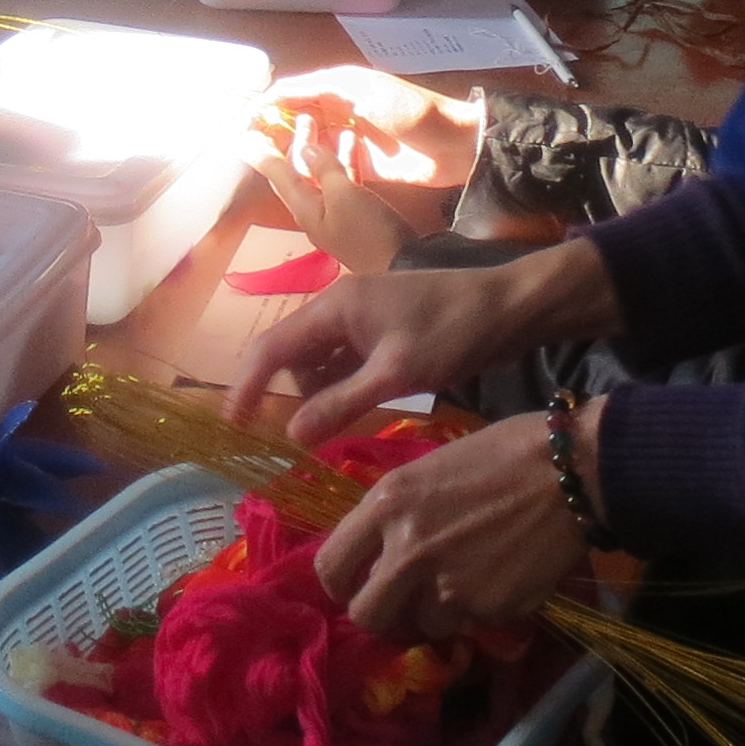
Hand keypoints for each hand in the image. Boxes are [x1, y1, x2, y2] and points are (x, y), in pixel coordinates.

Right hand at [226, 238, 621, 445]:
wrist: (512, 307)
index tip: (232, 426)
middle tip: (293, 438)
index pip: (270, 349)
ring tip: (333, 428)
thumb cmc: (454, 333)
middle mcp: (339, 307)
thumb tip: (290, 436)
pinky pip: (345, 361)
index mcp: (334, 308)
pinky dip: (342, 386)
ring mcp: (362, 318)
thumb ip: (341, 404)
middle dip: (287, 394)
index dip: (246, 387)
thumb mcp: (396, 374)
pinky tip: (356, 411)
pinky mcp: (383, 331)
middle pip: (291, 355)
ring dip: (319, 393)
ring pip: (319, 361)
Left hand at [247, 102, 450, 272]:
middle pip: (299, 173)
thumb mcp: (344, 196)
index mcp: (305, 209)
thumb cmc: (369, 233)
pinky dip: (345, 160)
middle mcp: (316, 211)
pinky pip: (345, 181)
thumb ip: (325, 170)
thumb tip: (307, 149)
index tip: (245, 135)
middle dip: (296, 144)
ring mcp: (338, 213)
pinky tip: (351, 142)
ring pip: (323, 174)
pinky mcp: (359, 214)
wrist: (403, 266)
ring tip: (321, 122)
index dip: (263, 154)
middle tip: (297, 117)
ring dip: (322, 149)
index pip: (278, 176)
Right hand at [256, 66, 482, 190]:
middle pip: (294, 118)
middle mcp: (338, 112)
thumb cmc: (409, 112)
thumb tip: (275, 94)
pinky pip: (324, 167)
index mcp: (338, 88)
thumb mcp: (363, 91)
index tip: (241, 124)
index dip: (264, 106)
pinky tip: (290, 180)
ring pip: (306, 144)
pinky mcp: (358, 167)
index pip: (290, 93)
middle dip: (268, 129)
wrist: (454, 146)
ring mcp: (347, 141)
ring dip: (284, 151)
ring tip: (258, 164)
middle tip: (243, 147)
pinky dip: (307, 171)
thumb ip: (319, 90)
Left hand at [314, 408, 596, 637]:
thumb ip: (394, 513)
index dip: (340, 583)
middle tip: (401, 603)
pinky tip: (494, 581)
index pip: (329, 567)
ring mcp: (446, 585)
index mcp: (386, 504)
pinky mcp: (485, 609)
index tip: (357, 583)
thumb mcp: (427, 469)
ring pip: (418, 626)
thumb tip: (375, 550)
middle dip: (381, 613)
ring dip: (432, 614)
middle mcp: (407, 550)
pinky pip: (464, 626)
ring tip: (460, 585)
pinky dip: (473, 613)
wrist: (570, 471)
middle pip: (365, 615)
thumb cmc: (502, 453)